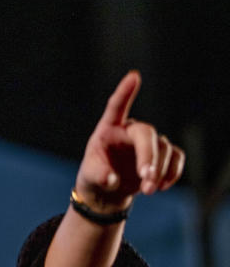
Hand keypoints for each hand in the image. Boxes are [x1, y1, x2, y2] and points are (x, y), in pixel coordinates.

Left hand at [75, 71, 184, 211]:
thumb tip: (112, 179)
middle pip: (146, 133)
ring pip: (163, 148)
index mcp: (108, 128)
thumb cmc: (95, 176)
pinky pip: (176, 157)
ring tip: (148, 191)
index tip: (134, 76)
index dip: (125, 92)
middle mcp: (130, 130)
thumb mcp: (90, 177)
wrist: (107, 190)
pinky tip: (161, 186)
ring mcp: (148, 141)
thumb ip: (99, 176)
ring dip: (160, 170)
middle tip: (146, 178)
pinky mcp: (162, 154)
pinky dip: (173, 172)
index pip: (116, 106)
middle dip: (148, 156)